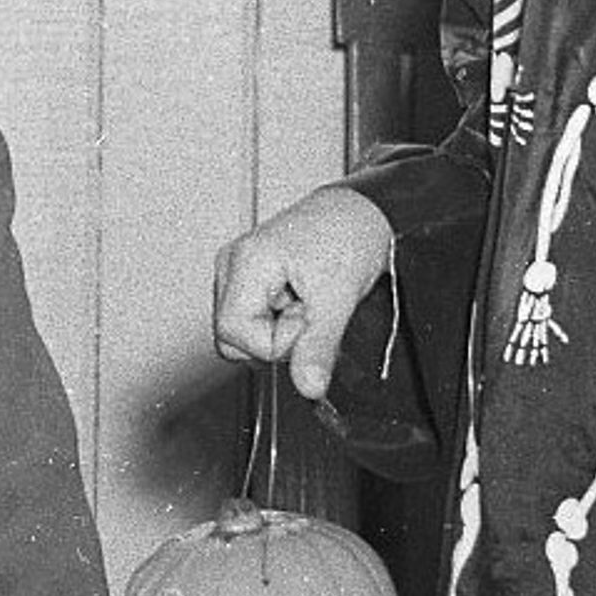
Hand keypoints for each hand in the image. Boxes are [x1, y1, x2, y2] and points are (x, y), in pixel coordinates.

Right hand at [210, 185, 397, 400]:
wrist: (364, 209)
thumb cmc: (351, 232)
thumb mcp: (339, 296)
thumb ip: (319, 346)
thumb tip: (307, 387)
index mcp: (245, 262)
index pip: (235, 334)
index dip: (276, 340)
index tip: (308, 318)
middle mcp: (232, 264)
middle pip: (231, 336)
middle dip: (275, 336)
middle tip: (308, 311)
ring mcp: (238, 271)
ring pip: (242, 331)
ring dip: (278, 328)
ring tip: (306, 301)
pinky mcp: (249, 278)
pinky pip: (253, 318)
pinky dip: (279, 318)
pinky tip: (299, 298)